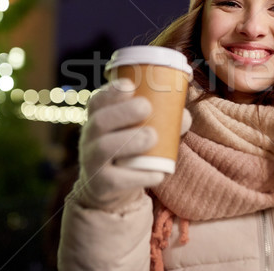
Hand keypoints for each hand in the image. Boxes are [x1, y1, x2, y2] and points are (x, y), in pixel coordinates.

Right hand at [73, 78, 190, 211]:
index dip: (111, 92)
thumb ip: (163, 121)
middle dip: (123, 112)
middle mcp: (90, 138)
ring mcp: (92, 162)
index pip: (97, 101)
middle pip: (99, 121)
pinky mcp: (101, 185)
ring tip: (152, 136)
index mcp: (98, 118)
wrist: (110, 187)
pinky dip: (139, 176)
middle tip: (146, 107)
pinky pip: (116, 180)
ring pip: (104, 148)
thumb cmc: (130, 149)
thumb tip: (184, 116)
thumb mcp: (140, 131)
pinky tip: (158, 173)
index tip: (130, 85)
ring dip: (130, 140)